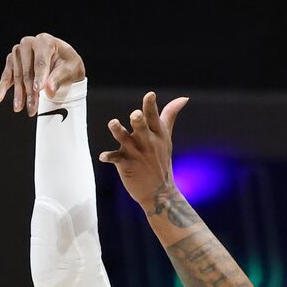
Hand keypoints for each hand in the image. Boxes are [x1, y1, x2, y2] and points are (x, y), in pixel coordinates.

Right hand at [0, 33, 84, 116]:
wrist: (63, 62)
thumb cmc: (69, 64)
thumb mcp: (71, 69)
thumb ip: (59, 78)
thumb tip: (48, 90)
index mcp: (45, 41)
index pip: (40, 61)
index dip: (39, 77)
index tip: (38, 90)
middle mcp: (29, 43)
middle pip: (27, 71)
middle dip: (29, 92)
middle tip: (32, 109)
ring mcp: (18, 51)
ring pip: (17, 76)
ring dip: (18, 94)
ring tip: (19, 108)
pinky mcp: (12, 60)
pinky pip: (6, 75)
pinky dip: (3, 87)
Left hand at [98, 90, 189, 209]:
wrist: (159, 192)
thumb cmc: (161, 160)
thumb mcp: (166, 137)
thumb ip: (170, 115)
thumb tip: (184, 97)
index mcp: (157, 134)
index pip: (154, 117)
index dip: (151, 105)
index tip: (150, 94)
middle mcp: (147, 142)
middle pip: (142, 128)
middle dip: (139, 121)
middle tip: (135, 114)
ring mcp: (137, 153)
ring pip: (125, 139)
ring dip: (118, 131)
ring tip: (113, 123)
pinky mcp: (126, 164)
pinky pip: (116, 159)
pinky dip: (108, 157)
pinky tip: (102, 156)